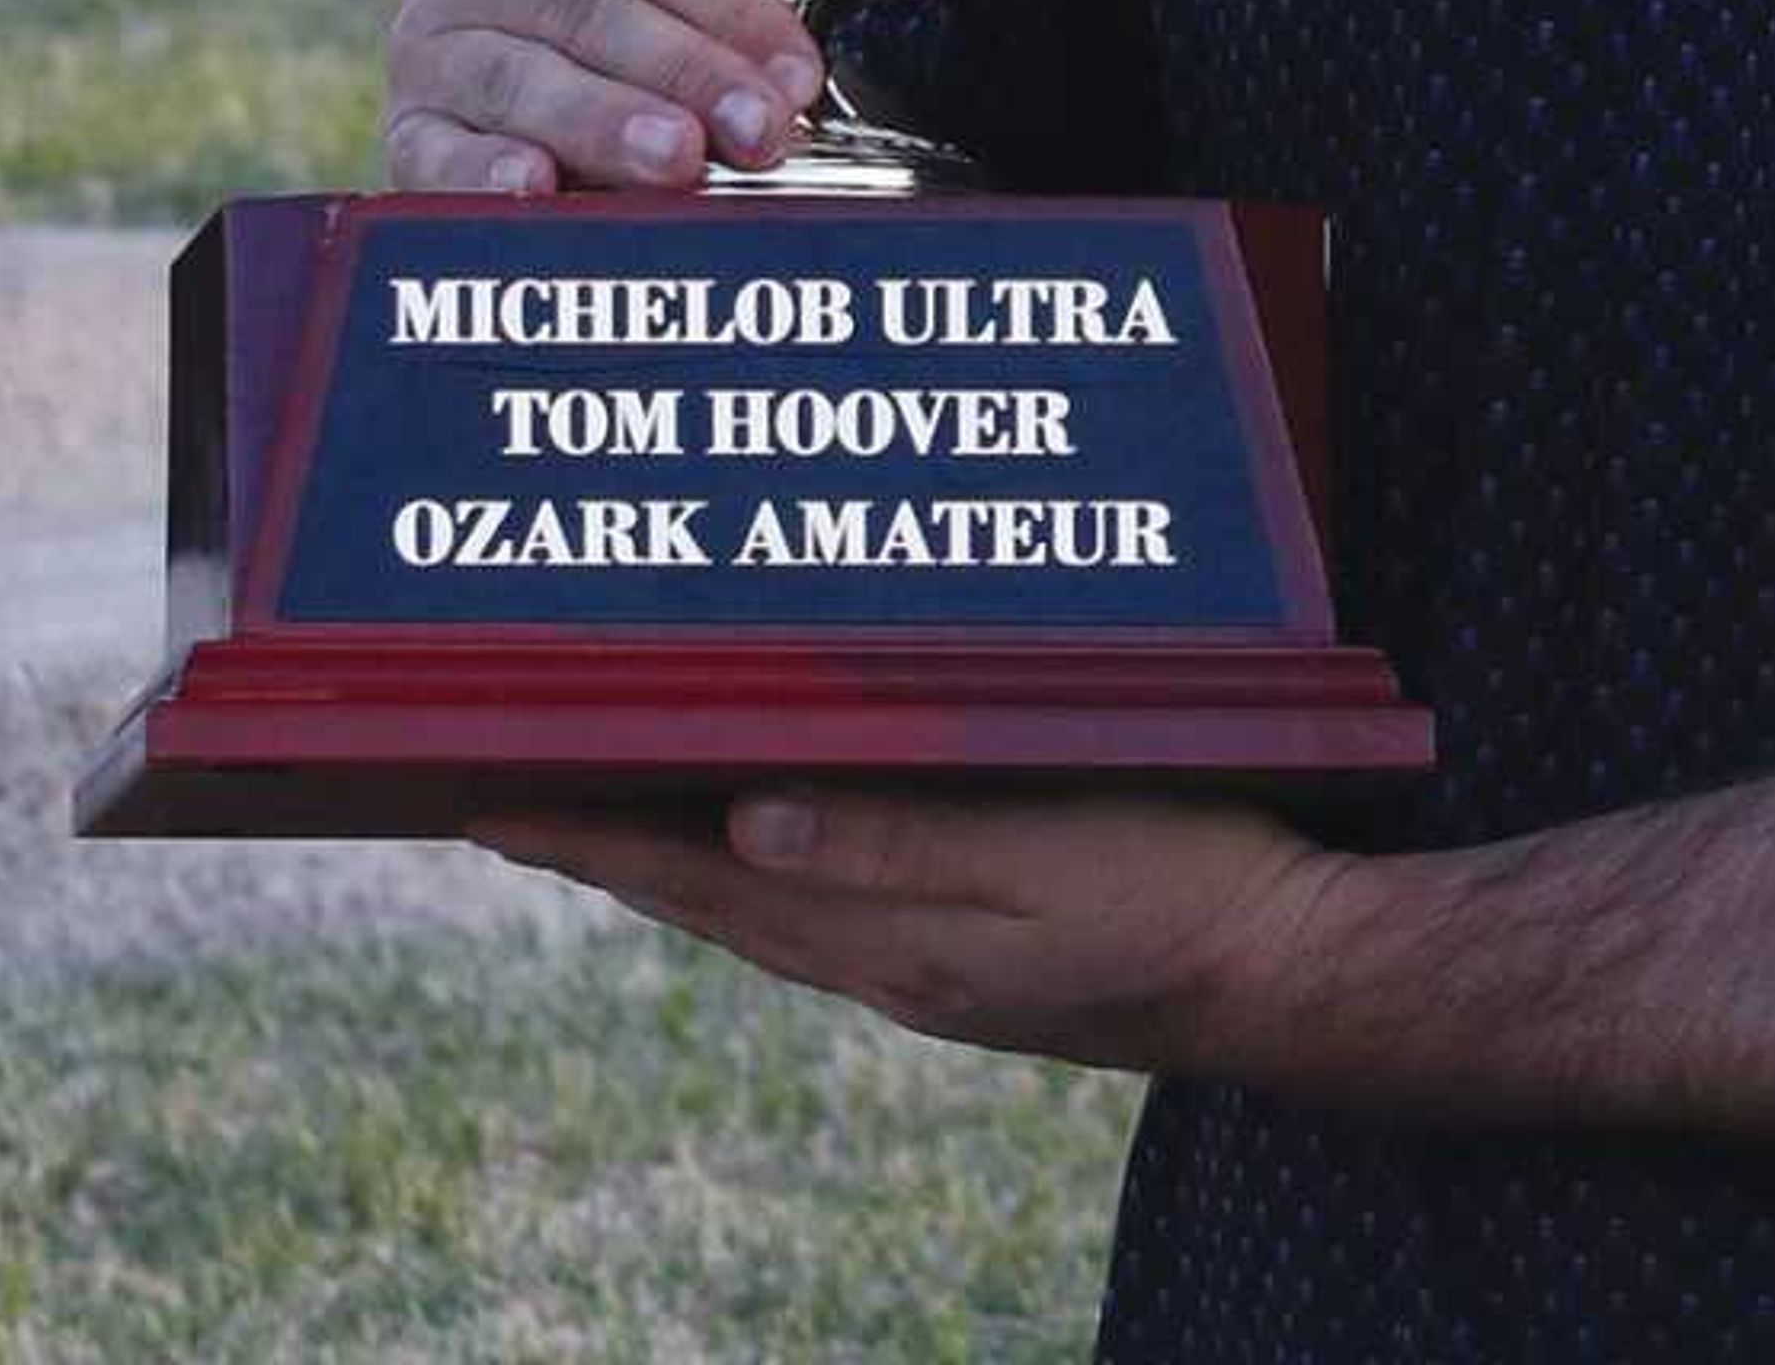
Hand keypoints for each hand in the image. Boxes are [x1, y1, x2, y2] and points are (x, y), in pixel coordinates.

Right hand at [382, 0, 957, 192]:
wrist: (534, 27)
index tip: (800, 70)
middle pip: (591, 11)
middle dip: (687, 75)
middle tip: (762, 132)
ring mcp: (440, 40)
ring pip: (523, 80)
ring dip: (604, 125)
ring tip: (678, 164)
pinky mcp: (410, 123)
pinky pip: (431, 147)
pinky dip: (476, 172)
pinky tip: (531, 190)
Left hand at [476, 785, 1344, 1073]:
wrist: (1286, 972)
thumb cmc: (1180, 887)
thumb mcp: (1041, 855)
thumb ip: (899, 840)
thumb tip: (745, 823)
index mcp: (892, 940)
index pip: (706, 881)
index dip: (595, 842)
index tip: (488, 807)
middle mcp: (892, 964)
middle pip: (718, 902)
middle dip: (612, 850)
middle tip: (515, 803)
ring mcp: (938, 968)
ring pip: (773, 909)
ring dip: (682, 862)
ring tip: (616, 816)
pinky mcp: (983, 957)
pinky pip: (839, 908)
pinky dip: (776, 870)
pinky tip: (782, 840)